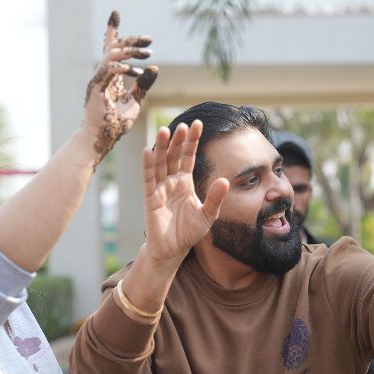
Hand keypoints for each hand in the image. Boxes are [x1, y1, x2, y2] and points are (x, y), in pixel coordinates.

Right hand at [83, 10, 157, 166]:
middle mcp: (102, 75)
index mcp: (109, 76)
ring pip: (111, 55)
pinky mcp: (95, 89)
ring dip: (130, 51)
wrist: (101, 139)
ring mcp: (97, 80)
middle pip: (113, 48)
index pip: (111, 49)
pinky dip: (121, 67)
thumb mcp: (135, 101)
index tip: (115, 13)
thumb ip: (142, 85)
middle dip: (131, 40)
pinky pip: (108, 71)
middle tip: (150, 39)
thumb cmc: (116, 123)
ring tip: (147, 53)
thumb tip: (154, 68)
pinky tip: (135, 70)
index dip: (112, 30)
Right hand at [141, 121, 228, 266]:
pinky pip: (148, 179)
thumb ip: (215, 198)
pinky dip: (148, 165)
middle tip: (184, 125)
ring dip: (162, 147)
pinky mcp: (150, 198)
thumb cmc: (188, 232)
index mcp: (185, 182)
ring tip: (165, 131)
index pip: (189, 157)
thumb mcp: (207, 215)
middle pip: (174, 156)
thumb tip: (225, 180)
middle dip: (179, 141)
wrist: (172, 250)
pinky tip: (148, 150)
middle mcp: (171, 181)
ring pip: (160, 163)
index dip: (192, 141)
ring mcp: (159, 188)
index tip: (197, 124)